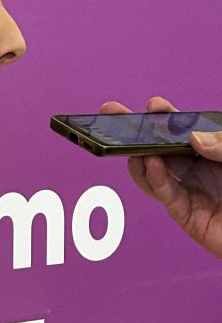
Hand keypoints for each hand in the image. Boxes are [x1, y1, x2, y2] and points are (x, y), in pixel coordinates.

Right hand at [100, 96, 221, 257]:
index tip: (154, 105)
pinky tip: (149, 163)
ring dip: (138, 156)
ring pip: (156, 171)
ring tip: (127, 144)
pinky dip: (154, 179)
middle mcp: (202, 170)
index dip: (168, 117)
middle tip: (111, 114)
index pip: (186, 130)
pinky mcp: (190, 217)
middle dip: (136, 132)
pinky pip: (167, 195)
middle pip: (162, 146)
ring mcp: (193, 192)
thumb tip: (192, 138)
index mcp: (216, 152)